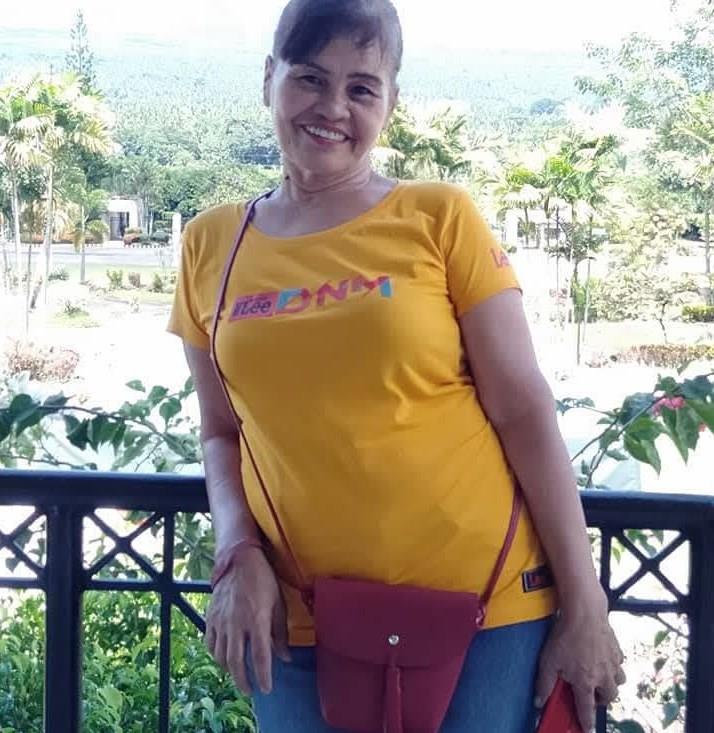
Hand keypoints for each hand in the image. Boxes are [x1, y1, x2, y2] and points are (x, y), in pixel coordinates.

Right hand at [204, 546, 289, 694]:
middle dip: (243, 680)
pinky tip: (223, 658)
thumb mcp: (278, 603)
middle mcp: (237, 624)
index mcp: (257, 620)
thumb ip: (280, 632)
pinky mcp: (211, 617)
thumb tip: (285, 657)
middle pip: (237, 662)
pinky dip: (216, 655)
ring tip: (238, 675)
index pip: (260, 656)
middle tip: (250, 690)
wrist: (239, 560)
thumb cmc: (264, 580)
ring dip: (229, 670)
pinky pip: (210, 643)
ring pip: (221, 655)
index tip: (266, 689)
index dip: (263, 676)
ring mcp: (221, 621)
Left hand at [536, 594, 625, 731]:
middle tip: (589, 693)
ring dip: (610, 683)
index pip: (586, 709)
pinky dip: (613, 665)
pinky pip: (619, 664)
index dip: (586, 722)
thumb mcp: (548, 660)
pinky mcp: (617, 649)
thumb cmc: (565, 636)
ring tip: (598, 676)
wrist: (584, 612)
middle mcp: (603, 676)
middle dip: (600, 700)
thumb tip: (538, 701)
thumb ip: (544, 683)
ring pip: (618, 682)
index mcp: (585, 682)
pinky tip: (602, 656)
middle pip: (608, 697)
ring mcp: (612, 663)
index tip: (587, 729)